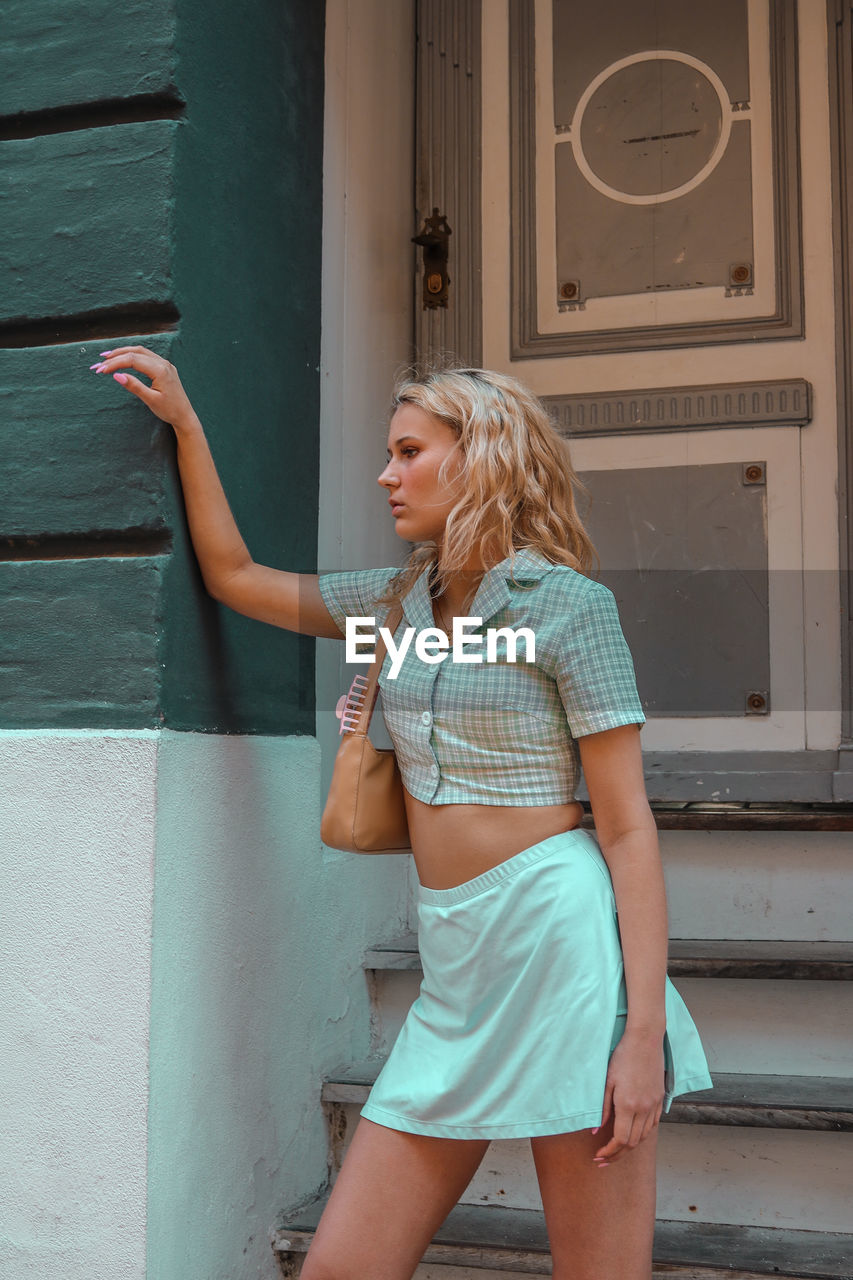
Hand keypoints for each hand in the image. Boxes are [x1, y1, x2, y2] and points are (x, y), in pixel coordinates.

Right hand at [90, 346, 197, 430]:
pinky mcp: (165, 368)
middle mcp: (163, 363)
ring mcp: (165, 364)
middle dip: (116, 356)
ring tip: (107, 357)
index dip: (115, 363)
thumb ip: (134, 386)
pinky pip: (146, 356)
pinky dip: (133, 356)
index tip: (101, 370)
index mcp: (160, 370)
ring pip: (140, 352)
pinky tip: (123, 359)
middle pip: (135, 352)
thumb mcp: (150, 400)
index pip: (132, 360)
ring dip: (123, 353)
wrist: (185, 416)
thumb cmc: (169, 411)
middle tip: (99, 362)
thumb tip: (117, 375)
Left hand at [593, 1029, 664, 1165]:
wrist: (645, 1040)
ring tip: (616, 1151)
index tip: (598, 1156)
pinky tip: (632, 1134)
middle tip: (603, 1160)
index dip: (609, 1152)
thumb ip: (602, 1108)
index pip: (620, 1140)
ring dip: (629, 1147)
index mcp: (628, 1105)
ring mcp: (653, 1105)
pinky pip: (652, 1125)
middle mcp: (643, 1109)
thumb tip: (595, 1131)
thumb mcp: (607, 1081)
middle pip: (633, 1144)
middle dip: (617, 1155)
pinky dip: (641, 1135)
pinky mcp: (659, 1100)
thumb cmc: (622, 1057)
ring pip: (644, 1137)